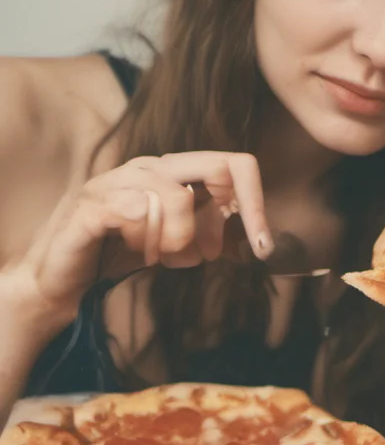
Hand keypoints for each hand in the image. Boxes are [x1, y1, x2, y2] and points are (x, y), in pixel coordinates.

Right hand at [3, 151, 272, 334]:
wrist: (62, 280)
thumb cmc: (118, 255)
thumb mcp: (178, 248)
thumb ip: (213, 239)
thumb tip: (258, 243)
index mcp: (173, 172)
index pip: (233, 164)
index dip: (256, 203)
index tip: (262, 246)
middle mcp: (147, 167)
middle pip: (212, 167)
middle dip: (220, 220)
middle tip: (203, 255)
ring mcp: (117, 181)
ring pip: (176, 195)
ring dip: (175, 238)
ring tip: (154, 256)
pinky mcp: (91, 206)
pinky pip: (134, 210)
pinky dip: (144, 237)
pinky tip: (136, 251)